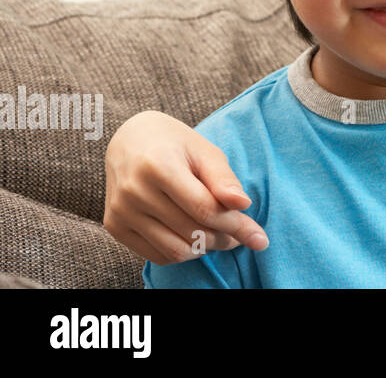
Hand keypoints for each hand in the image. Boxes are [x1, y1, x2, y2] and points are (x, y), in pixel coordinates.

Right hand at [103, 110, 268, 264]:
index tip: (260, 238)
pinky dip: (183, 252)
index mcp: (158, 166)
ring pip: (175, 250)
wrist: (129, 140)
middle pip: (192, 231)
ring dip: (206, 249)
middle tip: (241, 234)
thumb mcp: (204, 151)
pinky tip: (195, 237)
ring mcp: (120, 211)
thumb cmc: (175, 144)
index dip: (237, 226)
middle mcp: (134, 191)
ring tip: (221, 236)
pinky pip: (157, 255)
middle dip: (225, 238)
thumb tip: (243, 205)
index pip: (205, 209)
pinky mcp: (114, 226)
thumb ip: (224, 179)